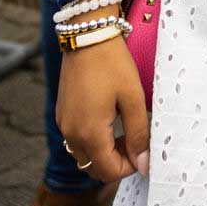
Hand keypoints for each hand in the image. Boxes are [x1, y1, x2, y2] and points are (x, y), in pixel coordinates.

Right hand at [57, 33, 148, 183]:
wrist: (88, 34)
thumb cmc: (113, 63)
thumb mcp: (133, 96)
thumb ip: (139, 133)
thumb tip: (143, 164)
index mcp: (89, 133)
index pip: (108, 171)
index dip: (129, 167)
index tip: (144, 151)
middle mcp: (71, 133)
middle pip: (94, 167)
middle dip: (117, 162)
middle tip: (136, 141)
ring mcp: (64, 123)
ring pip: (84, 155)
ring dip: (104, 152)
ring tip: (126, 129)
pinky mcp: (62, 112)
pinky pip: (76, 139)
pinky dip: (93, 140)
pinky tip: (110, 119)